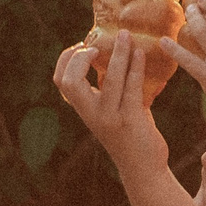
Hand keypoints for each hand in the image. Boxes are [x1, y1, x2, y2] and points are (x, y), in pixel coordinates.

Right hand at [54, 33, 169, 182]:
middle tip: (97, 43)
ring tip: (126, 36)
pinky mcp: (131, 120)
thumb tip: (116, 55)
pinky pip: (132, 87)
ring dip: (118, 54)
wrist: (143, 169)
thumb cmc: (131, 135)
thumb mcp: (113, 110)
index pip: (61, 81)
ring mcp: (110, 118)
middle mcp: (92, 115)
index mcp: (84, 110)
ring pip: (109, 79)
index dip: (67, 59)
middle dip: (81, 57)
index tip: (83, 45)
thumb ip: (109, 89)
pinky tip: (141, 54)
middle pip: (70, 82)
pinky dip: (136, 67)